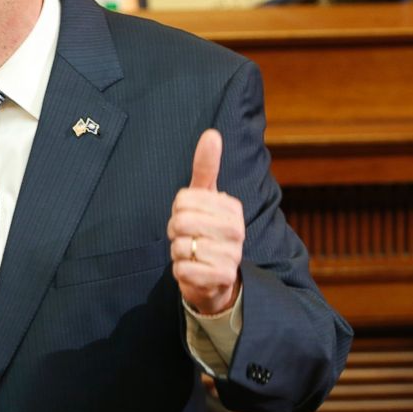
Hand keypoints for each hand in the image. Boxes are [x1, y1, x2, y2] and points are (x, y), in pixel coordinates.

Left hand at [168, 129, 243, 314]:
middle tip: (187, 237)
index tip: (190, 217)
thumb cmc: (206, 230)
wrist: (217, 277)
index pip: (182, 200)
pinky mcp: (222, 278)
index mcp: (231, 207)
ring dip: (178, 252)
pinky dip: (181, 271)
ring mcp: (232, 255)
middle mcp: (236, 230)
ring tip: (193, 254)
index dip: (177, 211)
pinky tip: (194, 270)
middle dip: (175, 232)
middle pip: (181, 222)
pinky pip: (183, 269)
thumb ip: (206, 167)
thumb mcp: (205, 197)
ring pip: (180, 246)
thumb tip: (211, 133)